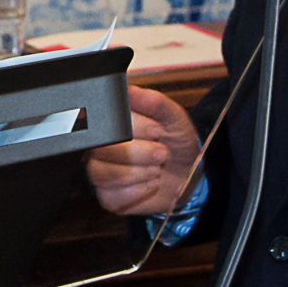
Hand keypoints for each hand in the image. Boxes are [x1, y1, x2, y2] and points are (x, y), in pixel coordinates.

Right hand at [86, 85, 200, 215]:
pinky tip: (151, 183)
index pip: (106, 120)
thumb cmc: (175, 141)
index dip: (133, 127)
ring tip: (157, 169)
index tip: (157, 130)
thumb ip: (153, 102)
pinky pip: (109, 195)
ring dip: (135, 172)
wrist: (187, 173)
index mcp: (112, 121)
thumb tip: (131, 91)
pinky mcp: (107, 195)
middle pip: (100, 148)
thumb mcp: (173, 117)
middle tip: (162, 153)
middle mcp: (100, 144)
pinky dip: (135, 191)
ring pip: (100, 172)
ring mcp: (100, 170)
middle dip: (137, 152)